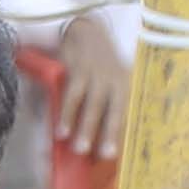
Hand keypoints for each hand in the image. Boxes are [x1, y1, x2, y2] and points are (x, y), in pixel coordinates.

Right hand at [53, 4, 130, 163]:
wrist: (85, 31)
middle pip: (114, 111)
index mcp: (127, 85)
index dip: (121, 135)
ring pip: (94, 106)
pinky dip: (67, 114)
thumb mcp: (110, 80)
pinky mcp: (80, 69)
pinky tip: (61, 131)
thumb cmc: (96, 65)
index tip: (115, 156)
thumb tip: (97, 141)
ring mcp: (98, 74)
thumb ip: (107, 106)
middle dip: (109, 134)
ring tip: (79, 149)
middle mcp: (116, 80)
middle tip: (105, 156)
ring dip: (86, 128)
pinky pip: (73, 96)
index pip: (127, 113)